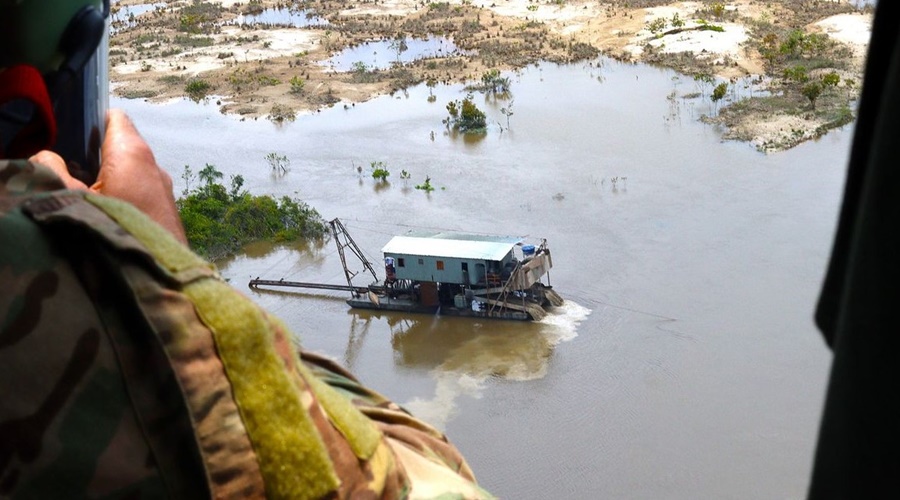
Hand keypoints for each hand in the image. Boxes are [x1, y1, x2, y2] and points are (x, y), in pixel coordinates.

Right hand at [30, 109, 186, 243]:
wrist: (158, 276)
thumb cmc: (114, 231)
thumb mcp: (69, 198)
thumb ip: (51, 170)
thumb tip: (47, 157)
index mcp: (132, 153)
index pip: (114, 118)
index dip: (90, 122)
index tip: (70, 136)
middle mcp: (154, 167)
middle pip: (120, 148)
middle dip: (94, 157)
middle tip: (69, 173)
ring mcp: (164, 191)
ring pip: (131, 174)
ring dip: (108, 182)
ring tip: (85, 199)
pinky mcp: (167, 213)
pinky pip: (141, 196)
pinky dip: (123, 200)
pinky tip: (106, 218)